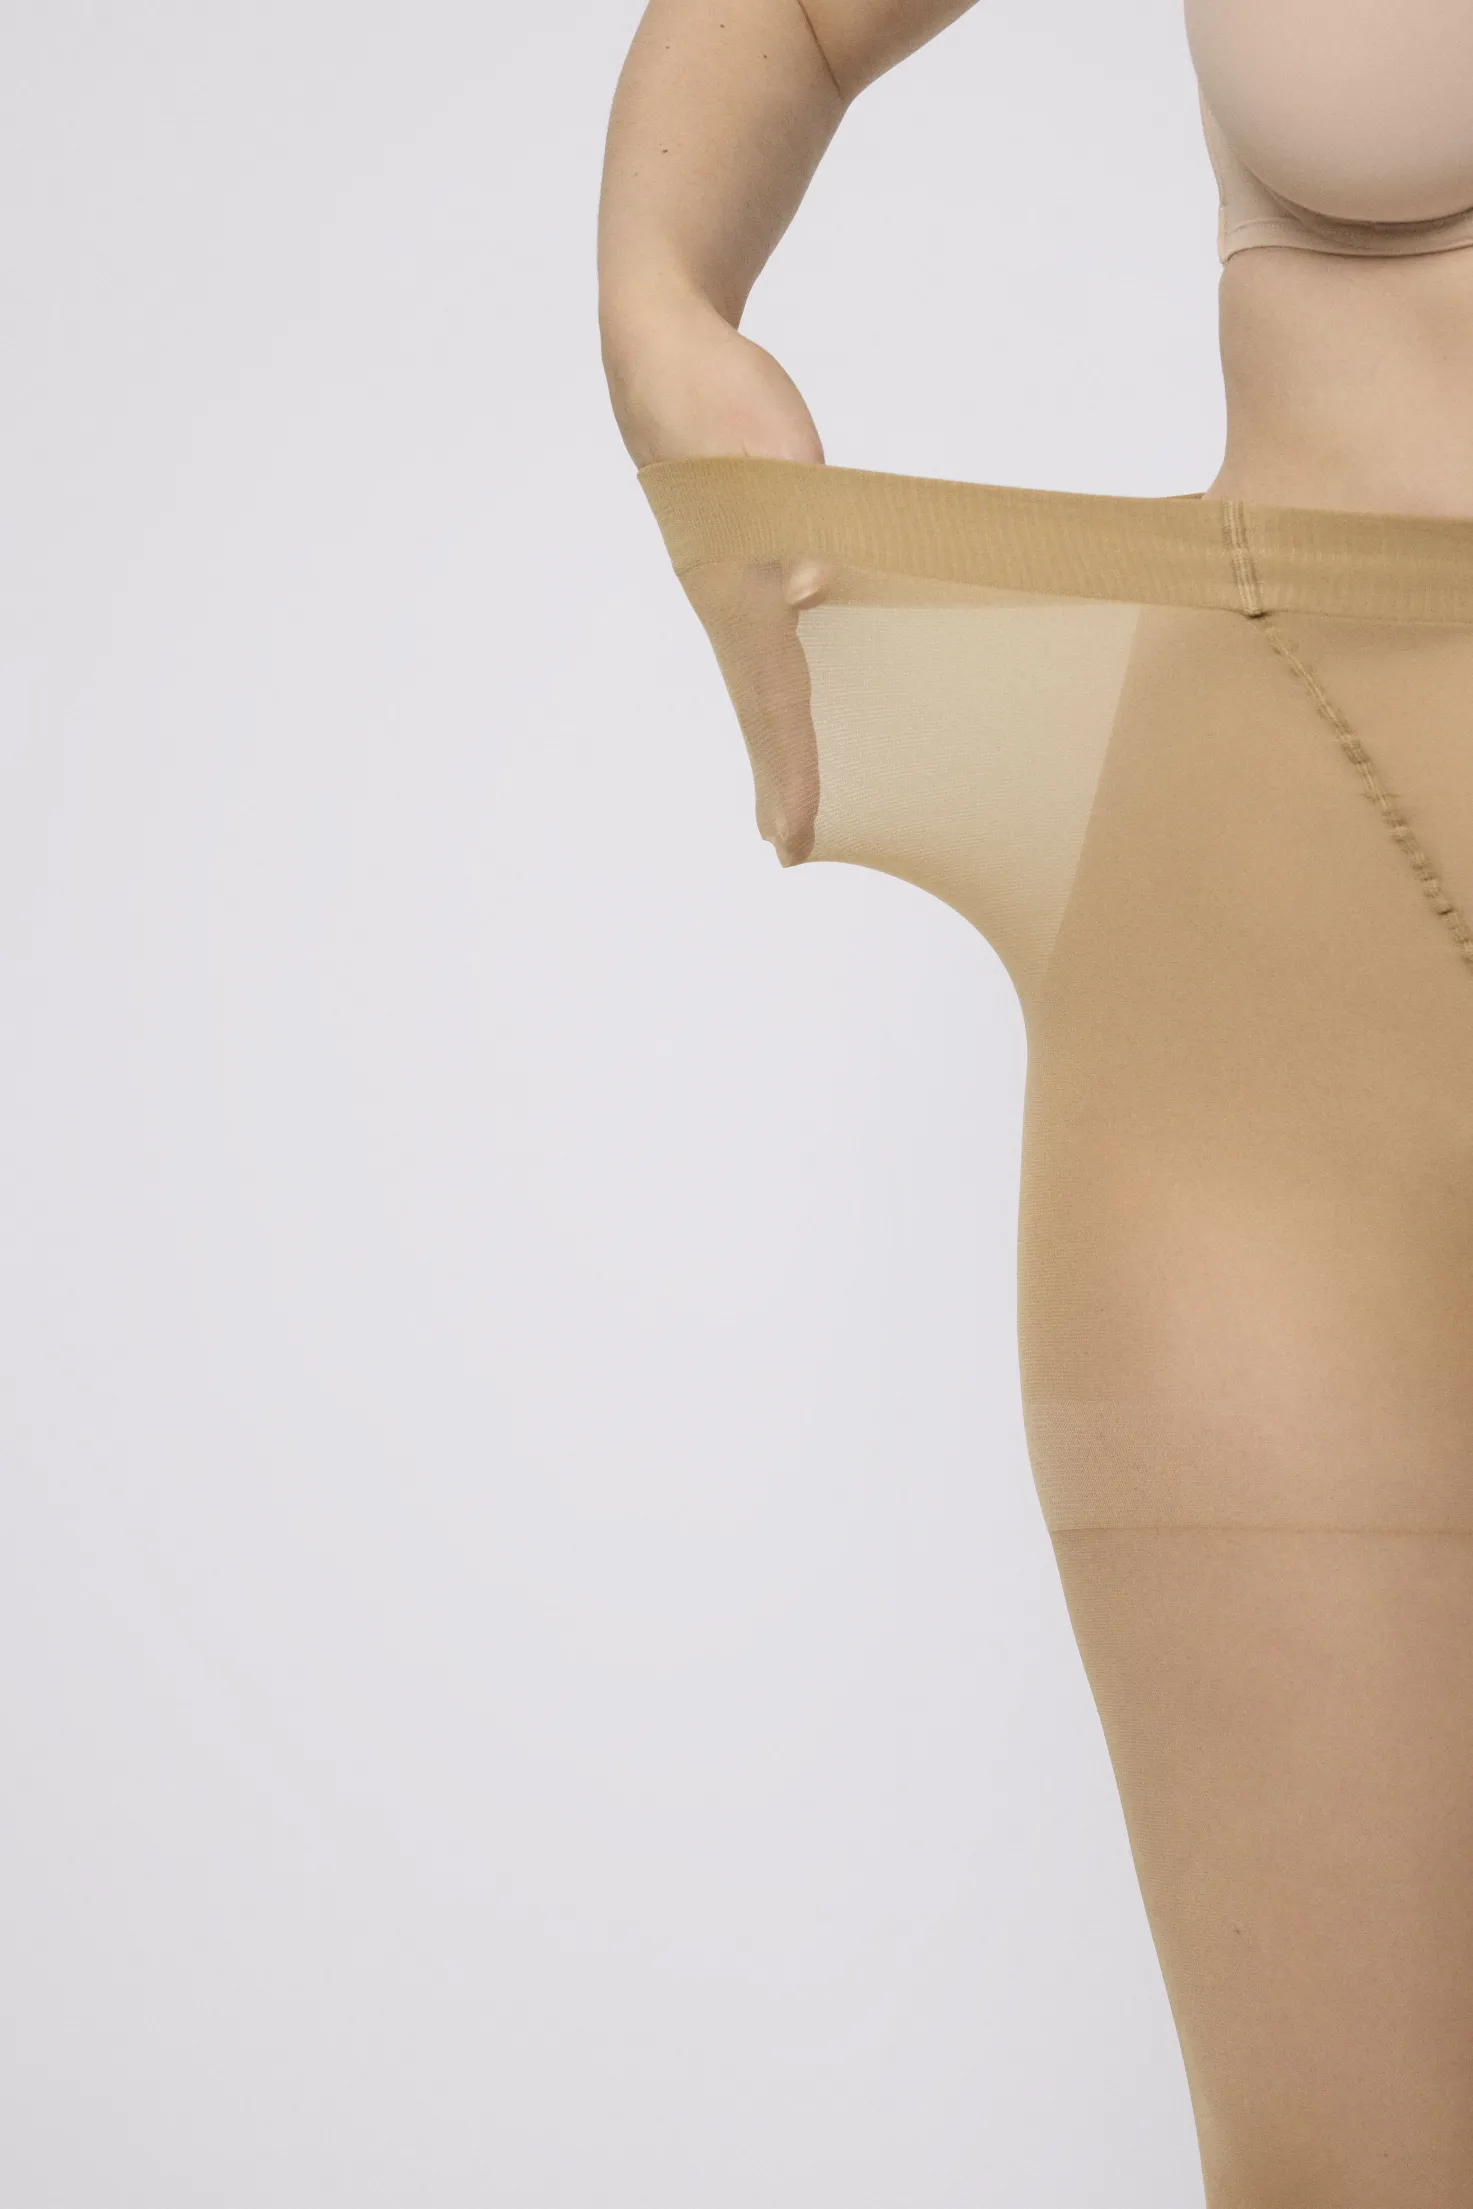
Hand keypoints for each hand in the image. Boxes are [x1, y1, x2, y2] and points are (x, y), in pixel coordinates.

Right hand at [602, 290, 834, 864]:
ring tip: (786, 803)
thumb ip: (793, 520)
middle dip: (775, 780)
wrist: (664, 360)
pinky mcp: (741, 566)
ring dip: (775, 746)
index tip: (797, 835)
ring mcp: (729, 589)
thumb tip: (805, 591)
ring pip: (756, 685)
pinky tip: (792, 705)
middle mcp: (729, 603)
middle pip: (756, 711)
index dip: (790, 770)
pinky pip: (763, 649)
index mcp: (738, 586)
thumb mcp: (768, 451)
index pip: (772, 698)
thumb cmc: (719, 400)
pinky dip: (777, 694)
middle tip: (790, 846)